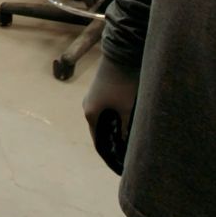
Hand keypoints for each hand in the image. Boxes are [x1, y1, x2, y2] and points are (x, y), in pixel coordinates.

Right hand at [82, 57, 138, 174]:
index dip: (108, 152)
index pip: (97, 141)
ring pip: (102, 119)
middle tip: (126, 151)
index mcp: (90, 113)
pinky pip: (104, 110)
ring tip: (127, 136)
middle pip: (99, 130)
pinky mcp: (99, 90)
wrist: (120, 54)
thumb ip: (126, 127)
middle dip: (111, 140)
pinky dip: (112, 117)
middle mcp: (87, 106)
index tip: (118, 162)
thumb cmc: (123, 83)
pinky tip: (124, 121)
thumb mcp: (127, 108)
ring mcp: (92, 97)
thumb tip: (128, 142)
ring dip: (112, 128)